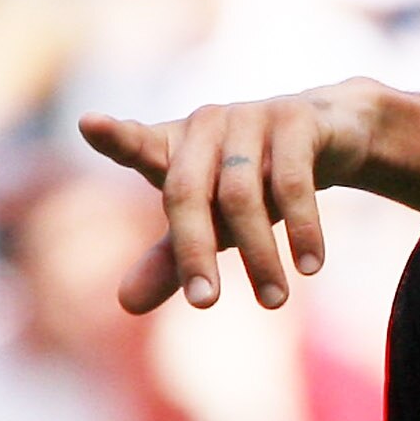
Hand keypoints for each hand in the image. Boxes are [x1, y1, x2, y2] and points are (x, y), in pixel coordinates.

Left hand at [80, 78, 379, 315]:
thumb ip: (171, 260)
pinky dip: (301, 229)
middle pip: (187, 191)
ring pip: (242, 194)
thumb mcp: (213, 223)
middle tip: (204, 304)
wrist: (331, 135)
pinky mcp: (296, 118)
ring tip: (274, 302)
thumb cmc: (256, 182)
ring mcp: (250, 116)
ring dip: (259, 255)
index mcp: (176, 146)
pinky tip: (310, 267)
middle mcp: (206, 125)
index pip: (138, 143)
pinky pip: (292, 182)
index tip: (88, 124)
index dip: (115, 136)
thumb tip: (125, 304)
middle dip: (194, 252)